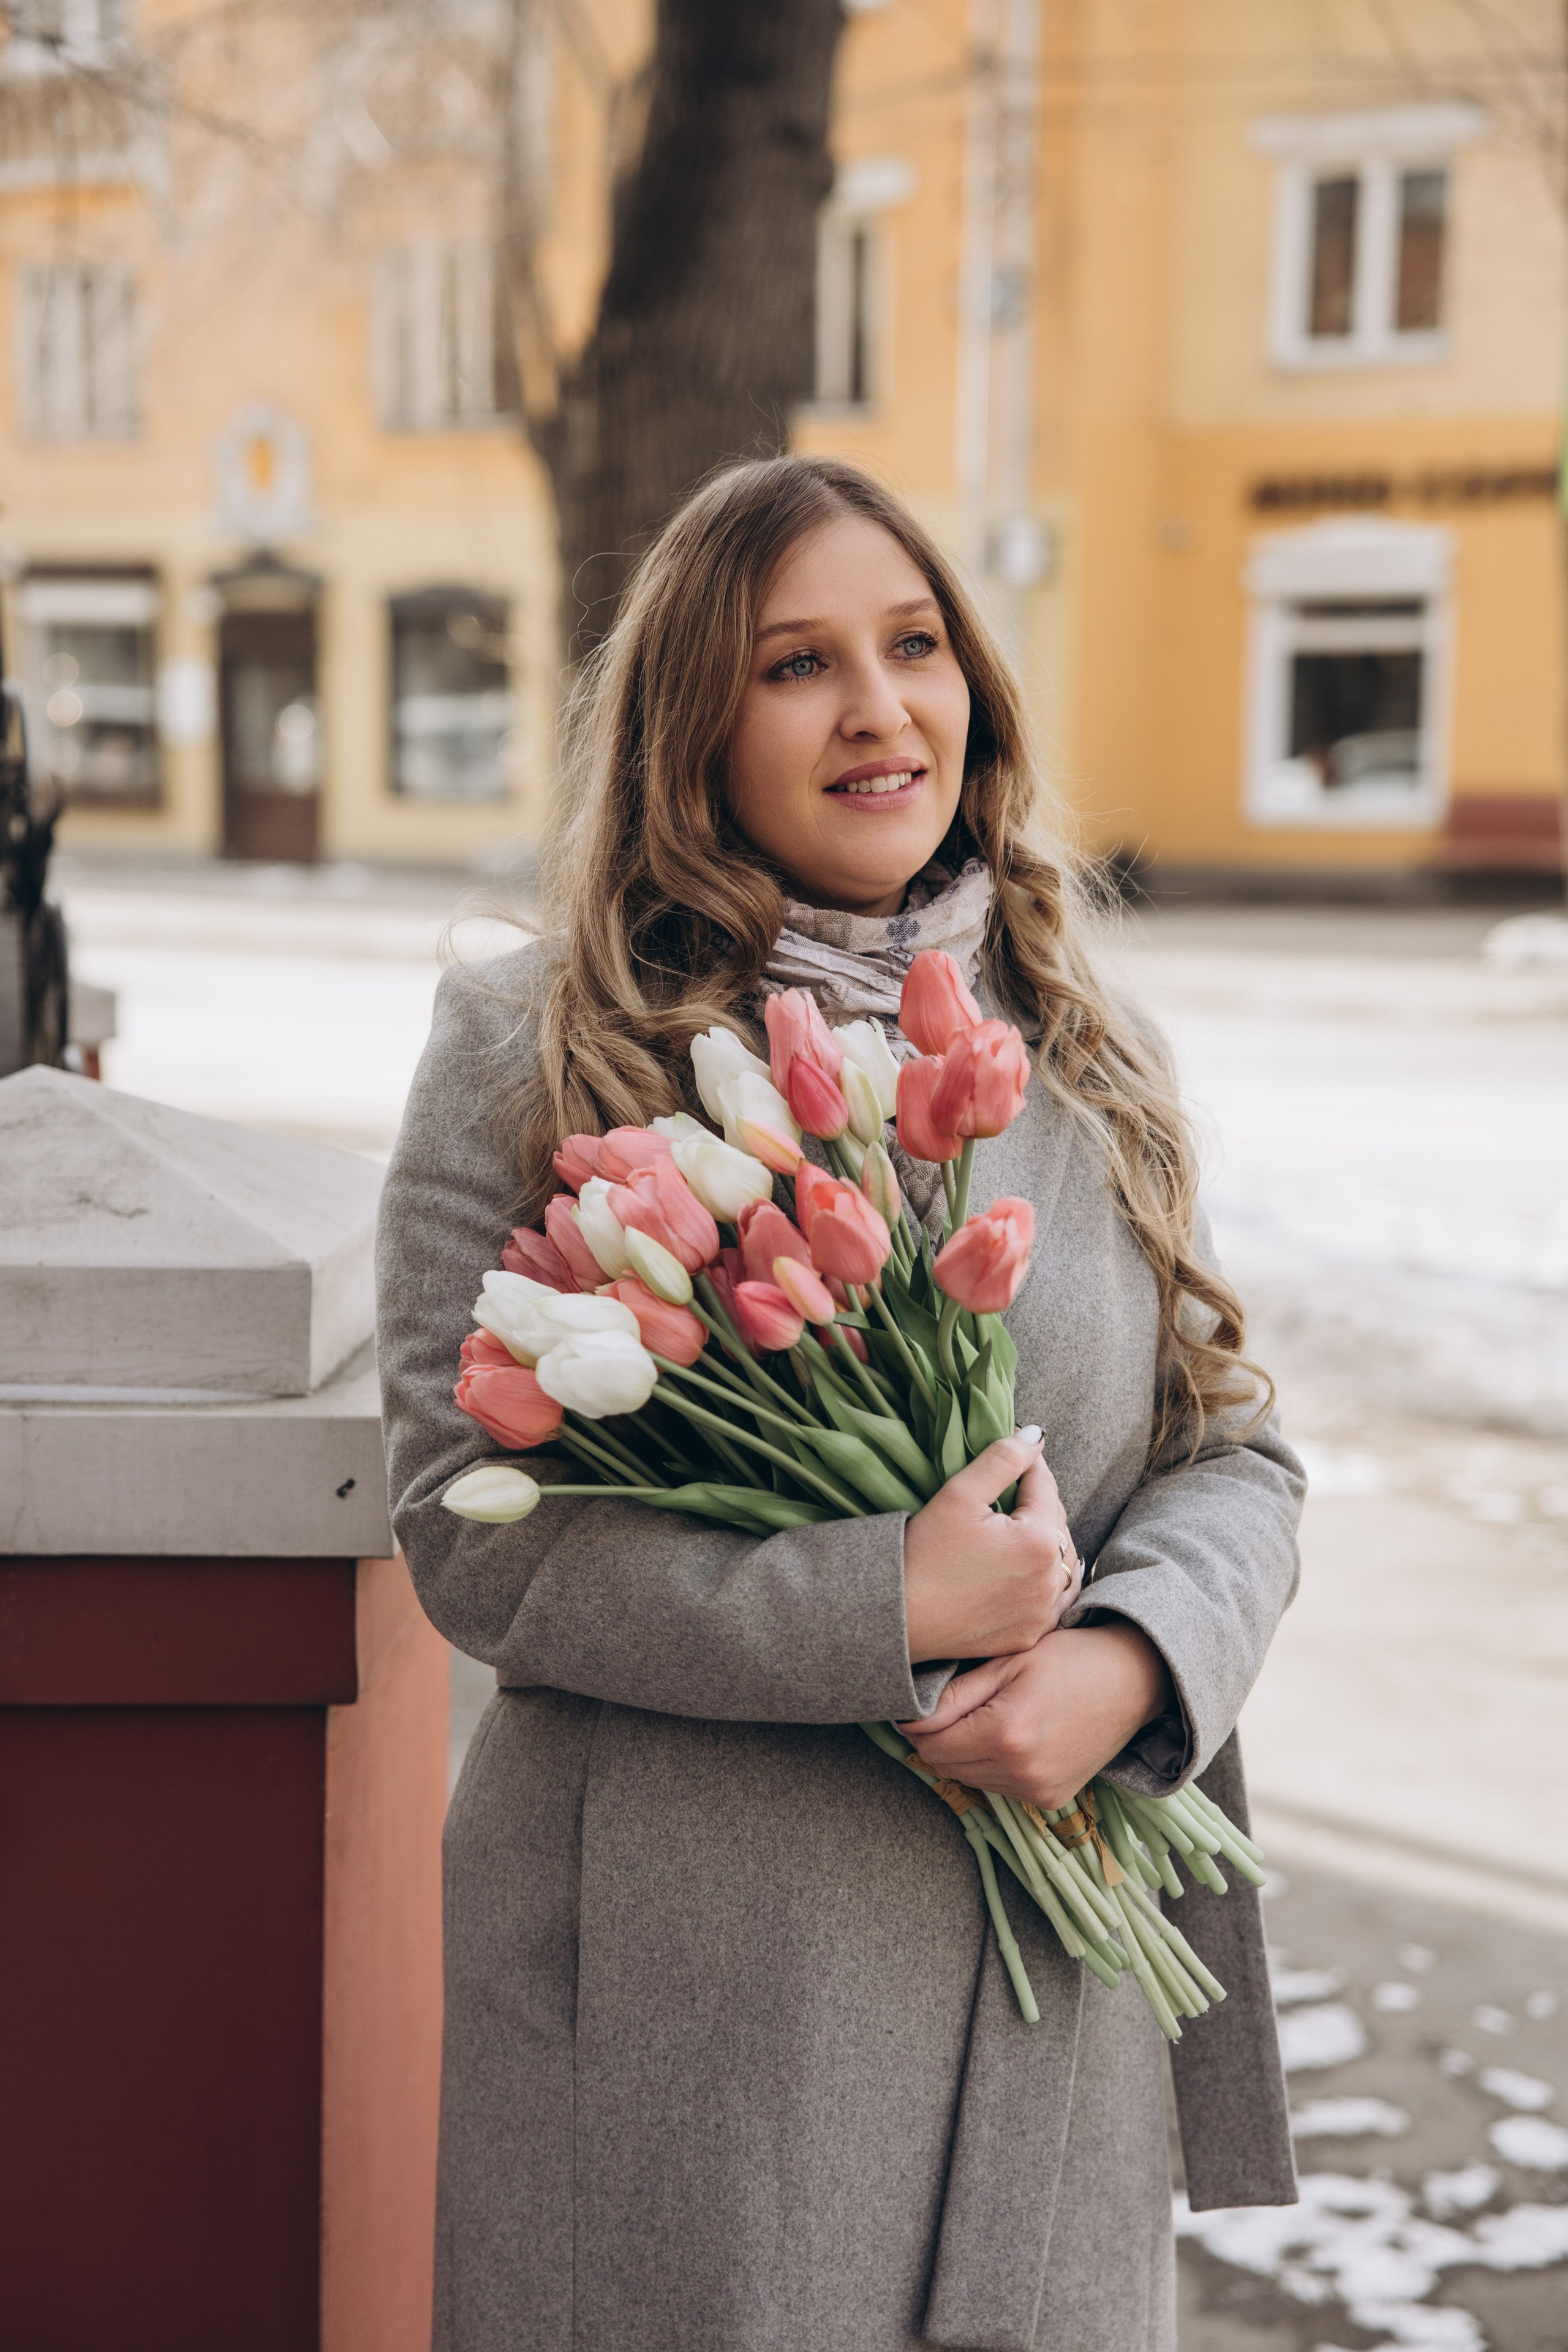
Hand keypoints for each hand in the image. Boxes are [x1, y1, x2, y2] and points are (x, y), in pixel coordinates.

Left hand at [896, 1622, 1172, 1807]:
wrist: (1131, 1680)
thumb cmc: (1069, 1658)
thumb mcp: (1009, 1661)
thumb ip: (956, 1694)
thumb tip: (910, 1719)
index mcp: (1006, 1735)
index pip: (930, 1744)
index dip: (917, 1723)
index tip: (919, 1703)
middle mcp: (1021, 1773)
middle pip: (945, 1766)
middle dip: (940, 1738)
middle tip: (955, 1704)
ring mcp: (1038, 1791)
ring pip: (968, 1779)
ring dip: (965, 1752)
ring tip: (989, 1716)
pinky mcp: (1051, 1800)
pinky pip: (999, 1787)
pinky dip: (993, 1766)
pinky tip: (1012, 1735)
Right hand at [902, 1429, 1081, 1665]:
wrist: (897, 1617)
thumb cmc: (923, 1553)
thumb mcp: (960, 1495)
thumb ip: (1003, 1459)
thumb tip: (1036, 1435)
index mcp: (1040, 1540)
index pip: (1045, 1487)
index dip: (1029, 1464)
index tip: (1016, 1452)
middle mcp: (1051, 1580)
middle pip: (1058, 1524)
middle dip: (1038, 1503)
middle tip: (1013, 1490)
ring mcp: (1042, 1613)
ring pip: (1063, 1564)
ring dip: (1050, 1542)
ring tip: (1024, 1527)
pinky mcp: (1029, 1636)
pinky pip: (1054, 1601)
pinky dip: (1048, 1581)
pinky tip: (1032, 1570)